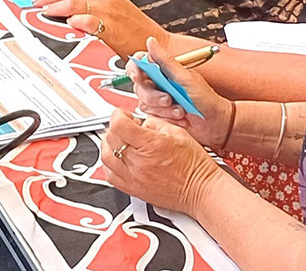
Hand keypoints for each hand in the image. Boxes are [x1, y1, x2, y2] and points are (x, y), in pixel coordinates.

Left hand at [34, 0, 171, 55]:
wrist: (156, 44)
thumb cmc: (133, 30)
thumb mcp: (112, 10)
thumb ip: (93, 5)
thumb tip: (68, 8)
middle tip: (36, 4)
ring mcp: (109, 12)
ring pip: (75, 2)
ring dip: (55, 7)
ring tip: (44, 12)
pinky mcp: (112, 28)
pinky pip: (90, 21)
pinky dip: (77, 20)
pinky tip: (68, 24)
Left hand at [100, 108, 224, 215]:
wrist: (200, 190)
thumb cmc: (194, 165)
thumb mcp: (177, 132)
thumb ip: (154, 123)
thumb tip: (142, 122)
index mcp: (149, 144)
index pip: (118, 124)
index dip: (118, 114)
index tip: (124, 115)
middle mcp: (138, 163)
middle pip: (109, 139)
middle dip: (114, 128)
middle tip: (125, 127)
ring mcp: (133, 178)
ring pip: (105, 158)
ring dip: (108, 145)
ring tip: (120, 141)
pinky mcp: (133, 190)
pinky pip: (110, 176)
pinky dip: (109, 164)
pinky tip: (118, 159)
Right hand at [128, 36, 233, 148]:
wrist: (215, 123)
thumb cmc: (206, 99)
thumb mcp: (186, 77)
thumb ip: (166, 61)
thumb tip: (152, 42)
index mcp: (164, 70)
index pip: (139, 64)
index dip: (135, 69)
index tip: (139, 76)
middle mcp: (159, 84)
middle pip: (139, 86)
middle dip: (154, 95)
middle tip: (169, 98)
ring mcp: (158, 99)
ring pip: (144, 102)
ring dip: (162, 107)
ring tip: (179, 108)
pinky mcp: (160, 114)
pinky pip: (151, 115)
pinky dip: (165, 116)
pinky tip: (178, 116)